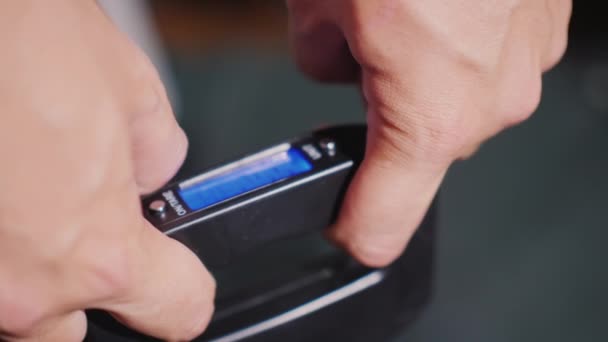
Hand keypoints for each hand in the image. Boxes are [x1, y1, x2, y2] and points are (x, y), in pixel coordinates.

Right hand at [0, 1, 213, 340]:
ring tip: (25, 200)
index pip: (176, 309)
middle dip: (90, 285)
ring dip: (28, 270)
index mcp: (101, 254)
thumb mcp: (132, 94)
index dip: (186, 291)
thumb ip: (157, 155)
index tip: (182, 282)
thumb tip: (150, 176)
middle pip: (80, 329)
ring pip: (14, 314)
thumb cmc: (25, 41)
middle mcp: (24, 289)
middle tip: (80, 224)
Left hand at [287, 0, 571, 265]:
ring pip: (453, 101)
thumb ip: (320, 56)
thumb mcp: (318, 3)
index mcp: (431, 115)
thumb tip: (336, 62)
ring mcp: (527, 64)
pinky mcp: (542, 30)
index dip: (355, 227)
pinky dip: (456, 43)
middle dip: (382, 112)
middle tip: (363, 52)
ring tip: (405, 10)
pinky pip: (485, 62)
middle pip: (419, 150)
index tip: (342, 226)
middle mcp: (492, 102)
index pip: (383, 222)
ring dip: (421, 73)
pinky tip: (440, 0)